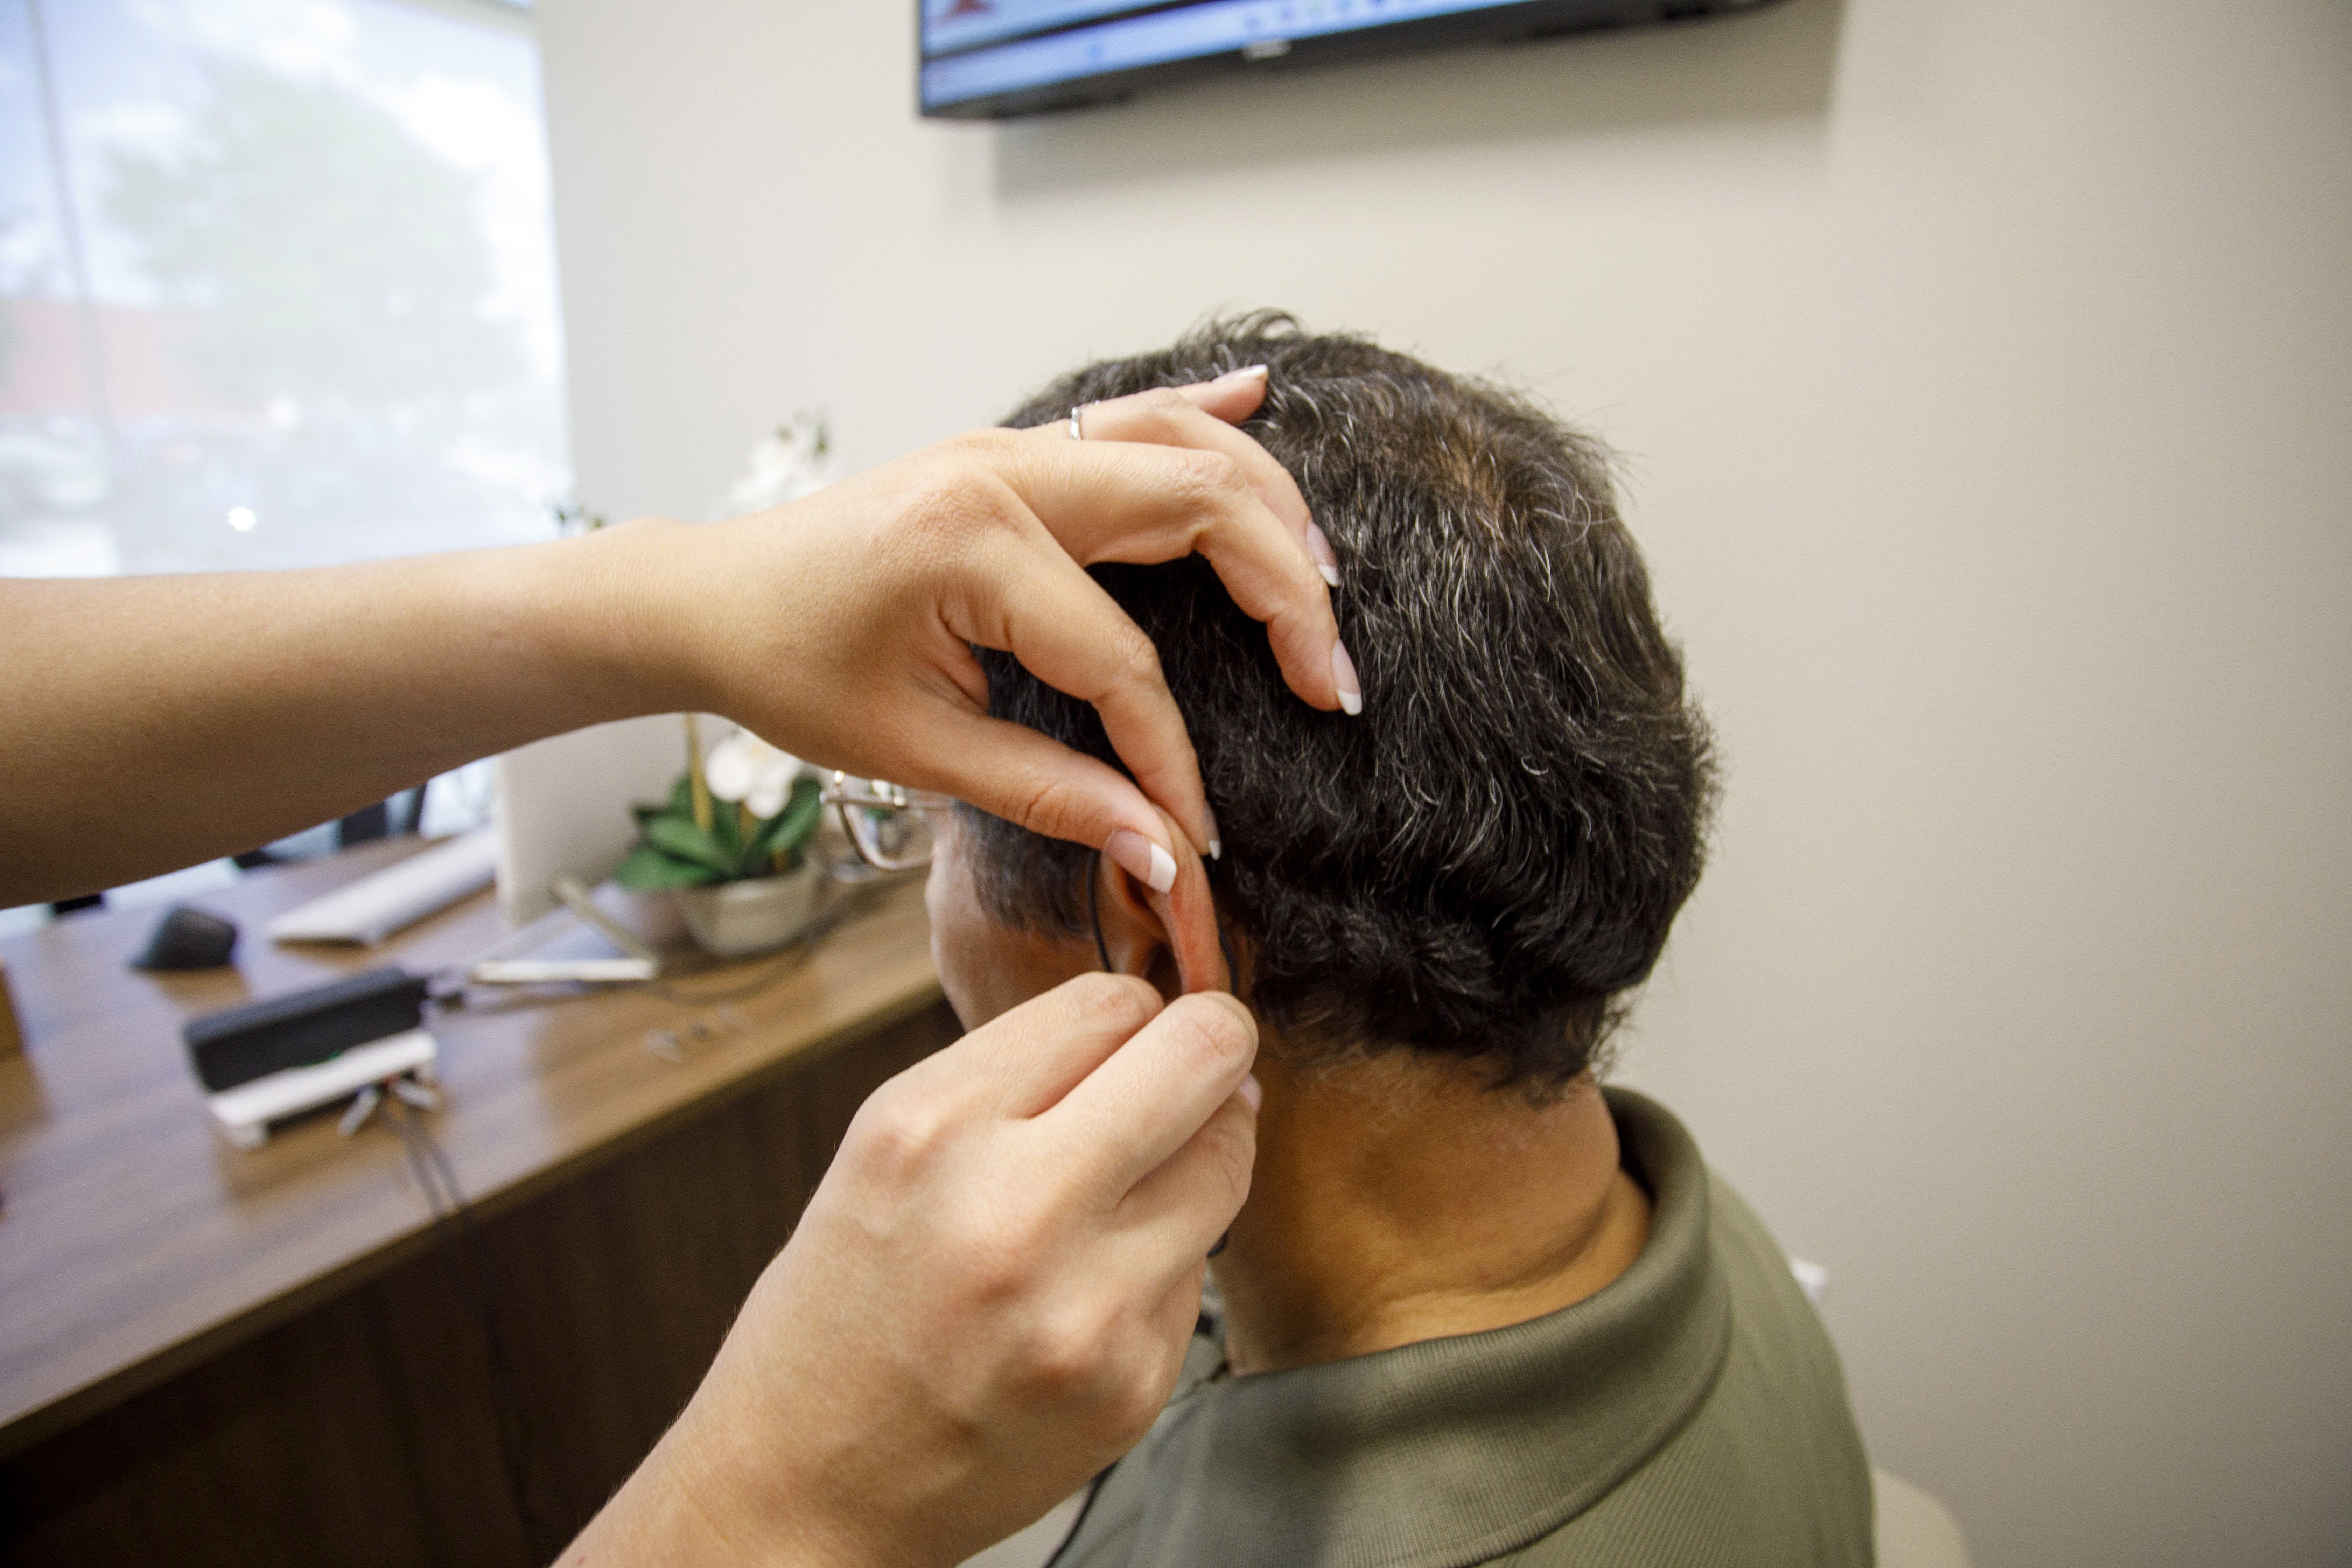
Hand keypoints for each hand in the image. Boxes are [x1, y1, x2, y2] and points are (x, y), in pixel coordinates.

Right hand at [566, 975, 1260, 1566]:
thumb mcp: (888, 1149)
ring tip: (1132, 1186)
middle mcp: (1012, 1212)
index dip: (1133, 1011)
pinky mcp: (1131, 1383)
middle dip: (1212, 1046)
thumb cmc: (842, 1310)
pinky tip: (1090, 1292)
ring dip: (1197, 1155)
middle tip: (1201, 1063)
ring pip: (1226, 1162)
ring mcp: (1084, 1308)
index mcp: (932, 1130)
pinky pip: (1196, 1274)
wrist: (807, 1487)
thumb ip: (1018, 1075)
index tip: (1130, 1034)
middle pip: (1200, 1059)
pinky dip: (1159, 1265)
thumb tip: (1156, 1022)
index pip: (1109, 1004)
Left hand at [636, 366, 1349, 881]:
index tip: (1197, 832)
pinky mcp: (1006, 445)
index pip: (1124, 662)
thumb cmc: (794, 672)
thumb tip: (1163, 851)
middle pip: (1195, 506)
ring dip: (1264, 506)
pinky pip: (1126, 411)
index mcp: (973, 547)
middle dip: (1283, 594)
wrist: (712, 598)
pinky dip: (1200, 408)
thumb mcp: (917, 751)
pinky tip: (1259, 396)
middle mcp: (1002, 472)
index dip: (1172, 756)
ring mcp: (1006, 443)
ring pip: (1177, 444)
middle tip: (1332, 679)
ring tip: (1324, 583)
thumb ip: (1051, 795)